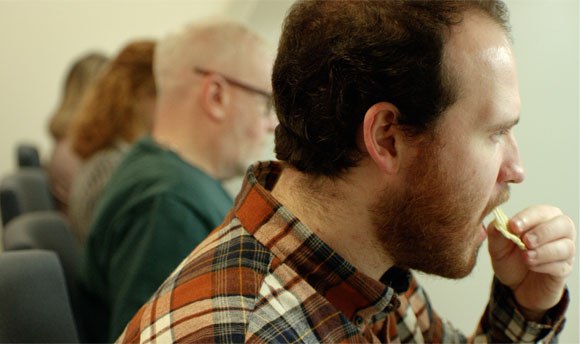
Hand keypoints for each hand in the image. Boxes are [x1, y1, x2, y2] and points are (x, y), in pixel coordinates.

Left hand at [487, 205, 575, 320]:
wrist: (515, 285)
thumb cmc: (510, 259)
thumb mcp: (498, 246)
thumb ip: (497, 233)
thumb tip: (497, 223)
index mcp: (543, 219)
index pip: (543, 211)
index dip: (529, 217)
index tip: (513, 226)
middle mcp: (559, 233)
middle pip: (564, 224)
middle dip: (543, 232)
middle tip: (525, 241)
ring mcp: (564, 252)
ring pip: (566, 246)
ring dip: (544, 251)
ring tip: (525, 257)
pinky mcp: (564, 270)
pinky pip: (561, 266)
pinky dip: (544, 266)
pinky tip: (531, 266)